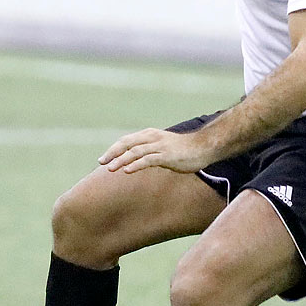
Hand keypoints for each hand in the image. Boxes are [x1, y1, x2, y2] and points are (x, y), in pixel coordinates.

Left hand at [99, 128, 214, 174]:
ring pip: (135, 152)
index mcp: (150, 135)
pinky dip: (136, 165)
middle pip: (127, 143)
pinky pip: (148, 160)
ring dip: (121, 160)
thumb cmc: (184, 149)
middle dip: (112, 153)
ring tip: (110, 168)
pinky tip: (127, 171)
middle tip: (101, 162)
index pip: (127, 141)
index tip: (103, 159)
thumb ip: (151, 151)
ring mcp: (160, 146)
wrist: (204, 147)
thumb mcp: (164, 147)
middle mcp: (153, 138)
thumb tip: (138, 161)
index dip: (114, 149)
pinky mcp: (167, 156)